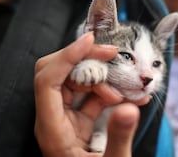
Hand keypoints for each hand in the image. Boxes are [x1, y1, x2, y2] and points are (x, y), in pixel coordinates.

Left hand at [34, 33, 146, 156]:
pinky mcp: (78, 120)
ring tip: (128, 90)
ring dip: (103, 78)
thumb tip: (130, 106)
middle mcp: (53, 119)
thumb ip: (119, 137)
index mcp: (51, 130)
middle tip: (113, 55)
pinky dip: (110, 92)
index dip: (66, 56)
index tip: (92, 41)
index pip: (47, 81)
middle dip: (86, 59)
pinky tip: (130, 99)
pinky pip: (90, 96)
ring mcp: (65, 119)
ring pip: (75, 82)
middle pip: (57, 73)